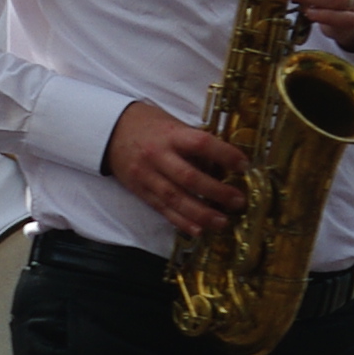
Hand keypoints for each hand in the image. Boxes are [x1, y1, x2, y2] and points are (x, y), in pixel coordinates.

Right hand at [103, 102, 247, 239]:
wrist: (109, 131)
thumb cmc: (148, 125)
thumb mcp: (172, 124)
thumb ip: (194, 142)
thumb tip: (223, 162)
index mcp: (170, 135)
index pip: (201, 144)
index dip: (224, 154)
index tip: (244, 165)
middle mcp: (158, 156)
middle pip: (189, 177)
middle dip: (216, 192)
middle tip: (238, 201)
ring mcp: (147, 176)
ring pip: (176, 198)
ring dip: (201, 213)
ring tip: (222, 222)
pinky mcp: (141, 191)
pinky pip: (162, 209)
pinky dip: (181, 221)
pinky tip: (198, 230)